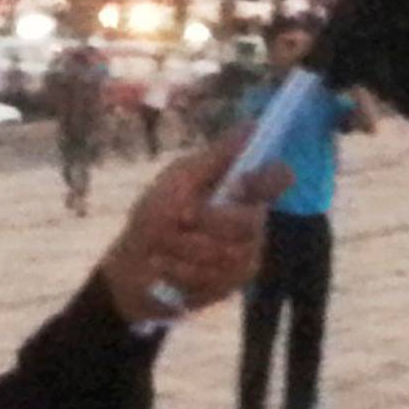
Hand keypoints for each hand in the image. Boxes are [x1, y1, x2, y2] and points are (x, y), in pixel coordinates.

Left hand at [99, 133, 288, 325]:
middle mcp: (250, 221)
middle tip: (180, 219)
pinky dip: (182, 272)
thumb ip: (216, 158)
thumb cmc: (155, 216)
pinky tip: (167, 268)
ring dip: (185, 249)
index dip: (270, 179)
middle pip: (250, 222)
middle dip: (207, 222)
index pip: (274, 179)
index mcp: (239, 190)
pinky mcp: (232, 284)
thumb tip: (251, 125)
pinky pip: (216, 279)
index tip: (242, 183)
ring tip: (165, 247)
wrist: (134, 269)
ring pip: (230, 254)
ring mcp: (245, 255)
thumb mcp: (178, 180)